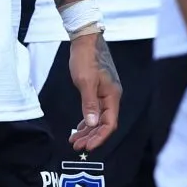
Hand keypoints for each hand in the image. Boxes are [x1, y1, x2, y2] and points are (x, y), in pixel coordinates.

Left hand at [66, 29, 122, 152]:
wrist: (85, 40)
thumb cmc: (85, 58)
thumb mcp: (85, 81)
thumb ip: (89, 104)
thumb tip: (91, 124)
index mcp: (112, 96)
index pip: (109, 123)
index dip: (99, 137)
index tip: (87, 147)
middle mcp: (111, 97)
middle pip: (104, 123)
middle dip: (91, 136)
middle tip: (77, 146)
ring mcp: (105, 94)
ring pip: (98, 118)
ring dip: (87, 131)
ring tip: (74, 141)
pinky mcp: (98, 91)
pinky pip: (94, 111)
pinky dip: (87, 121)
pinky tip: (79, 128)